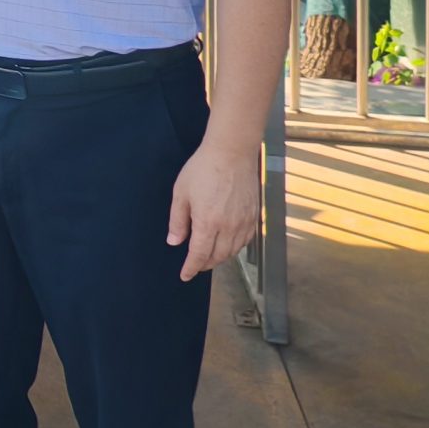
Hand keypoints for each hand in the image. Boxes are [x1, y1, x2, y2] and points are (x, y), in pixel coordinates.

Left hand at [168, 138, 258, 280]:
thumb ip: (178, 220)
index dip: (191, 268)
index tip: (184, 276)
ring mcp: (244, 222)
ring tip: (209, 256)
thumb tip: (174, 241)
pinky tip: (228, 244)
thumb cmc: (203, 169)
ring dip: (220, 257)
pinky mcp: (254, 215)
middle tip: (195, 265)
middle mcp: (229, 227)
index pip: (199, 255)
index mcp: (208, 223)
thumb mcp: (181, 193)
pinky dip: (235, 247)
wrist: (232, 152)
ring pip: (233, 251)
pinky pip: (245, 240)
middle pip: (218, 256)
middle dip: (205, 264)